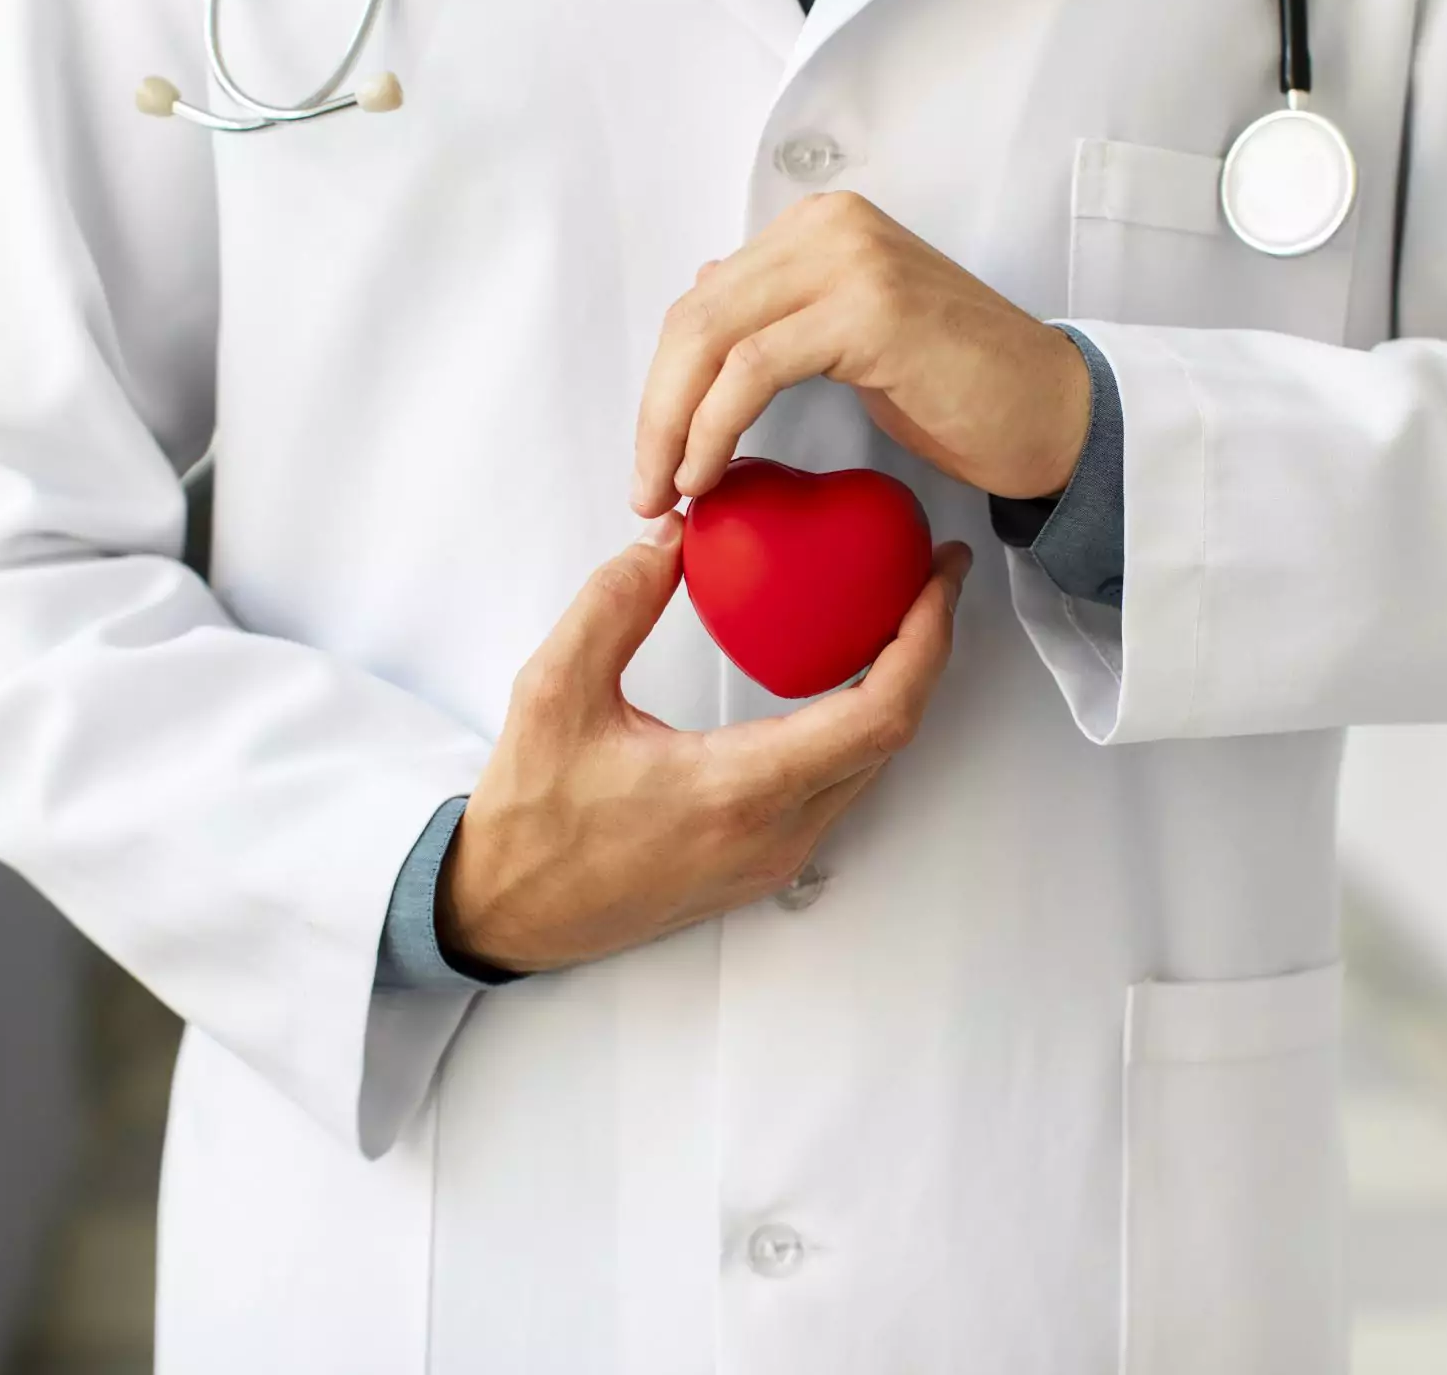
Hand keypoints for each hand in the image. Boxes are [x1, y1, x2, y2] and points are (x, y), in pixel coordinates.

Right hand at [440, 512, 972, 974]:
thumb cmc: (530, 819)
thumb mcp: (552, 693)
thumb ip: (614, 604)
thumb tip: (675, 536)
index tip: (938, 577)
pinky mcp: (765, 861)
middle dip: (926, 648)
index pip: (877, 715)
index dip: (925, 638)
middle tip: (929, 575)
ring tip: (897, 611)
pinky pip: (842, 781)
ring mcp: (776, 855)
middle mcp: (775, 833)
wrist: (508, 911)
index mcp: (737, 792)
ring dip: (898, 685)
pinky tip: (845, 671)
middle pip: (893, 736)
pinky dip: (860, 719)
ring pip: (872, 762)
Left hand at [630, 192, 1090, 515]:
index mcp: (819, 226)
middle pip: (696, 316)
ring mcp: (850, 260)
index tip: (653, 456)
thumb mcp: (851, 335)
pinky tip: (708, 473)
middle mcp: (829, 227)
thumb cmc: (958, 388)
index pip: (704, 301)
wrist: (1053, 413)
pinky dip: (714, 425)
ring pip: (711, 337)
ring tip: (668, 491)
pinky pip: (753, 368)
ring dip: (673, 425)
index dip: (663, 385)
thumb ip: (783, 311)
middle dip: (655, 409)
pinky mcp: (868, 310)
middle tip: (644, 487)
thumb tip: (703, 301)